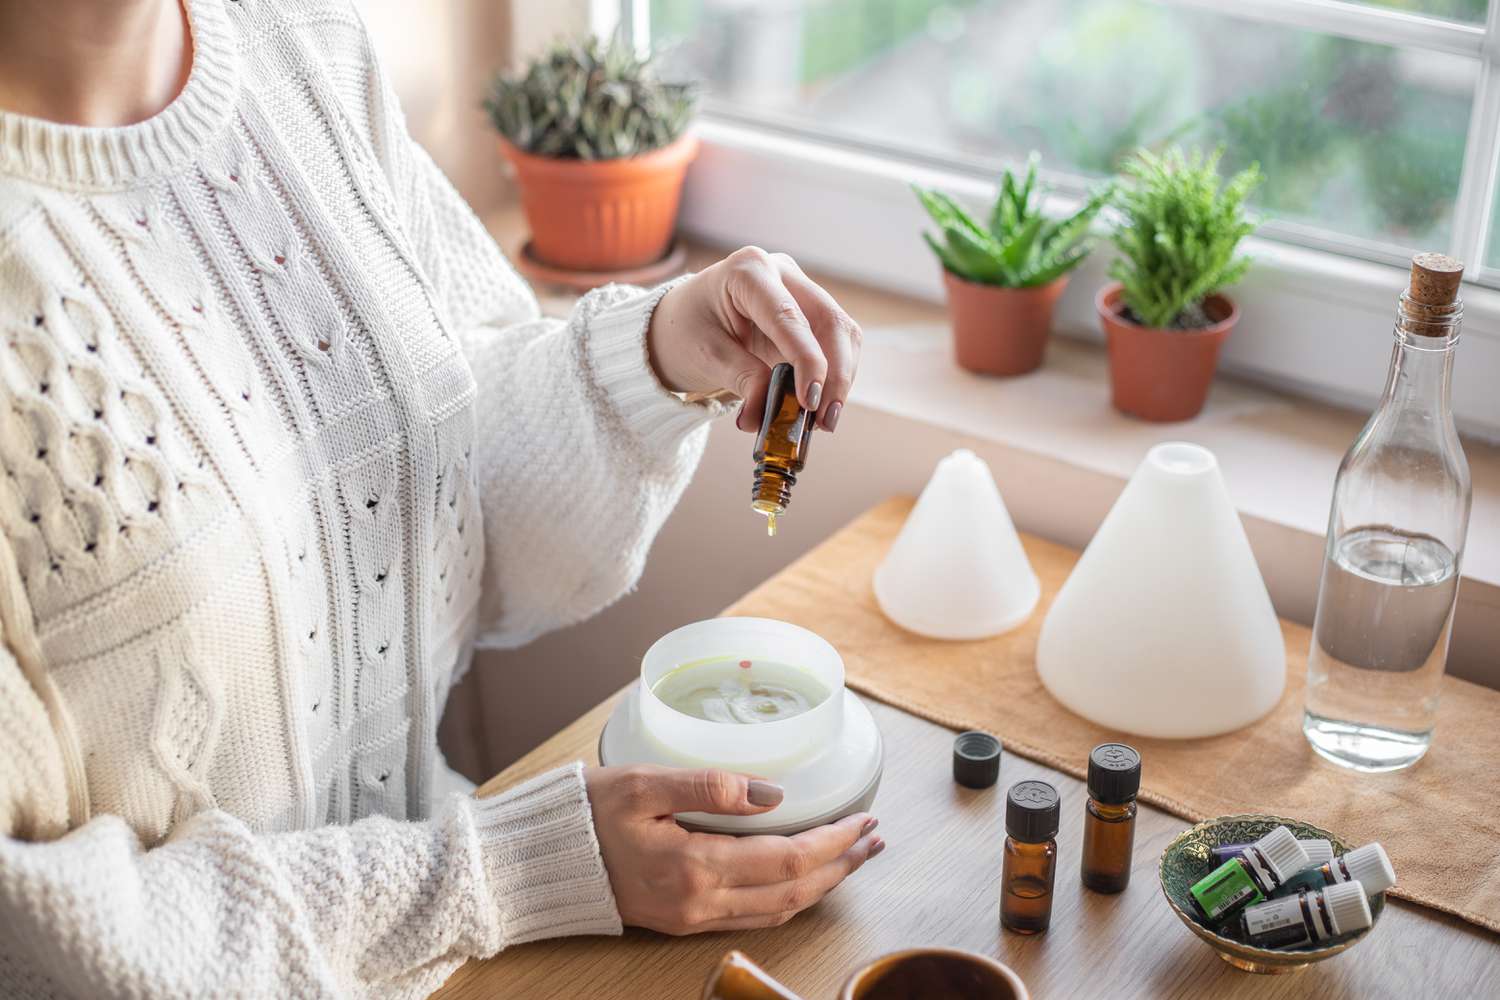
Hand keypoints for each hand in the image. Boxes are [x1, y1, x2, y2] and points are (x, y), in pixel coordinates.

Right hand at [584, 765, 882, 933]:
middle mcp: (700, 903)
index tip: (863, 818)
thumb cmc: (585, 815)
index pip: (788, 860)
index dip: (834, 841)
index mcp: (695, 867)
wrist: (538, 861)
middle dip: (841, 866)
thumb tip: (772, 794)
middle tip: (875, 839)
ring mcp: (692, 918)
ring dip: (822, 885)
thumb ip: (710, 785)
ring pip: (777, 911)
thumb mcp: (643, 782)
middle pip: (794, 893)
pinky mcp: (683, 921)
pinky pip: (752, 917)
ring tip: (853, 858)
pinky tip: (802, 879)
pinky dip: (788, 898)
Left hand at [647, 247, 861, 432]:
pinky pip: (834, 344)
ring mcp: (799, 290)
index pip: (788, 317)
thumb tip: (765, 415)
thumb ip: (741, 380)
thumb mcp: (704, 356)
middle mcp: (782, 273)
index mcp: (748, 271)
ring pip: (841, 333)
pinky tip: (819, 407)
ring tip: (823, 422)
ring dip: (839, 379)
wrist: (682, 323)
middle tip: (824, 420)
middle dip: (834, 374)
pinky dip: (832, 378)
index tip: (810, 401)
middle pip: (828, 320)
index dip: (807, 360)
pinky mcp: (809, 313)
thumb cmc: (686, 331)